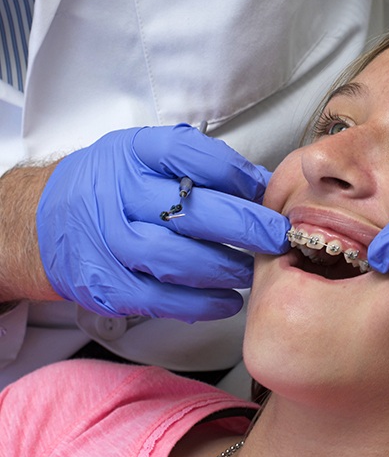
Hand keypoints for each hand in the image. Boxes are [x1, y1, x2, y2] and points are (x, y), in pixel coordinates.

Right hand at [37, 125, 288, 320]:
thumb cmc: (113, 185)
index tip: (264, 191)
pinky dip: (199, 304)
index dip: (235, 173)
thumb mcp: (146, 156)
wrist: (42, 219)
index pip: (190, 154)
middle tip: (279, 236)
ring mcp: (106, 241)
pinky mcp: (103, 284)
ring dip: (225, 269)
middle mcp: (116, 193)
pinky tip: (227, 301)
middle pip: (190, 210)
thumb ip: (198, 165)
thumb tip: (262, 187)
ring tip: (255, 271)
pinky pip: (158, 299)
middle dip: (246, 226)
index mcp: (133, 152)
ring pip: (176, 259)